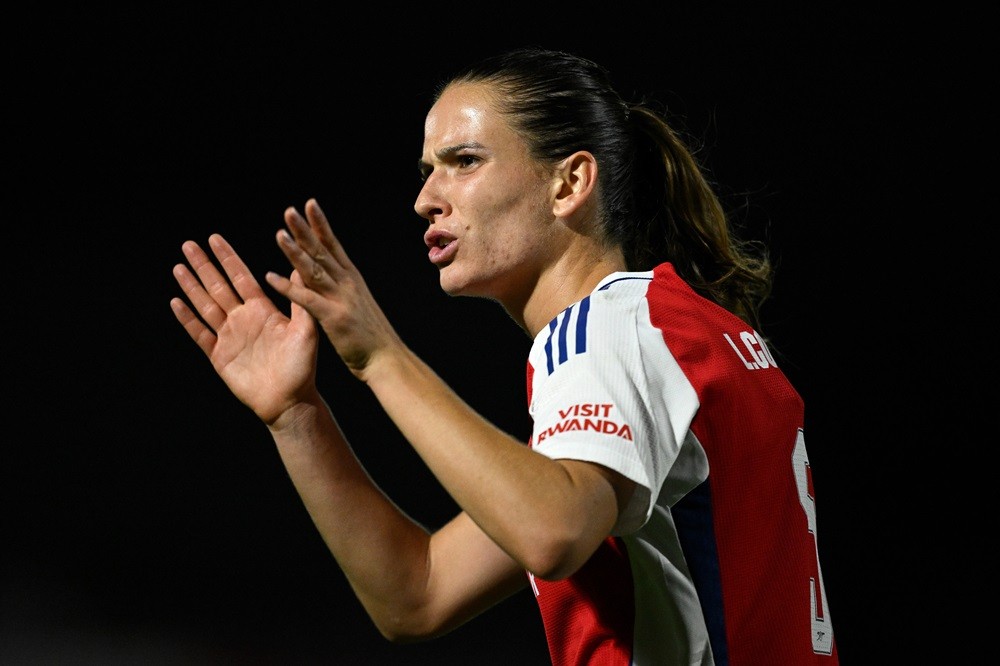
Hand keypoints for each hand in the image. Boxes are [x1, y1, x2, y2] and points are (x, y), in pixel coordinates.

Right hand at [171, 234, 319, 424]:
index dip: (228, 258)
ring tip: (178, 267)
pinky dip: (187, 319)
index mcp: (263, 310)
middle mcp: (243, 319)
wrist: (289, 400)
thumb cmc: (302, 367)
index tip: (215, 238)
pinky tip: (176, 302)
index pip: (241, 277)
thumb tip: (301, 268)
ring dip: (192, 287)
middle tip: (189, 244)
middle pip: (218, 286)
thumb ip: (300, 301)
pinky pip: (199, 334)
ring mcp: (229, 336)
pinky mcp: (219, 355)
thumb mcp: (306, 330)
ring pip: (205, 305)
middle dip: (204, 266)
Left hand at [265, 199, 402, 379]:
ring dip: (294, 252)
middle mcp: (347, 284)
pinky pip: (305, 299)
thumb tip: (333, 276)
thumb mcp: (358, 305)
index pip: (334, 246)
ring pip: (313, 270)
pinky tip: (270, 277)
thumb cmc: (372, 337)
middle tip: (289, 210)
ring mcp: (340, 299)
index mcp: (352, 280)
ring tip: (279, 234)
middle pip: (322, 251)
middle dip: (305, 230)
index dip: (321, 225)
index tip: (310, 204)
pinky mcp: (333, 317)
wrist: (387, 360)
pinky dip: (287, 287)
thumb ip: (344, 289)